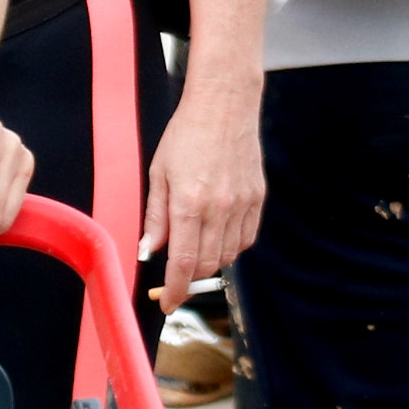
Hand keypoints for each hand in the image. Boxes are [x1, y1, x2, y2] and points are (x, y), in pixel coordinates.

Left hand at [140, 90, 263, 308]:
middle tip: (177, 275)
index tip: (168, 303)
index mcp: (189, 202)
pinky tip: (218, 236)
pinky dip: (231, 246)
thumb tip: (150, 250)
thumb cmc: (186, 134)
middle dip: (191, 278)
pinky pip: (246, 238)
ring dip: (211, 263)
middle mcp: (219, 208)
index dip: (176, 289)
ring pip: (229, 255)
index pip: (184, 262)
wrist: (224, 106)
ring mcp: (242, 204)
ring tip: (196, 249)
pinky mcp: (258, 198)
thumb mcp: (159, 173)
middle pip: (208, 265)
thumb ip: (156, 216)